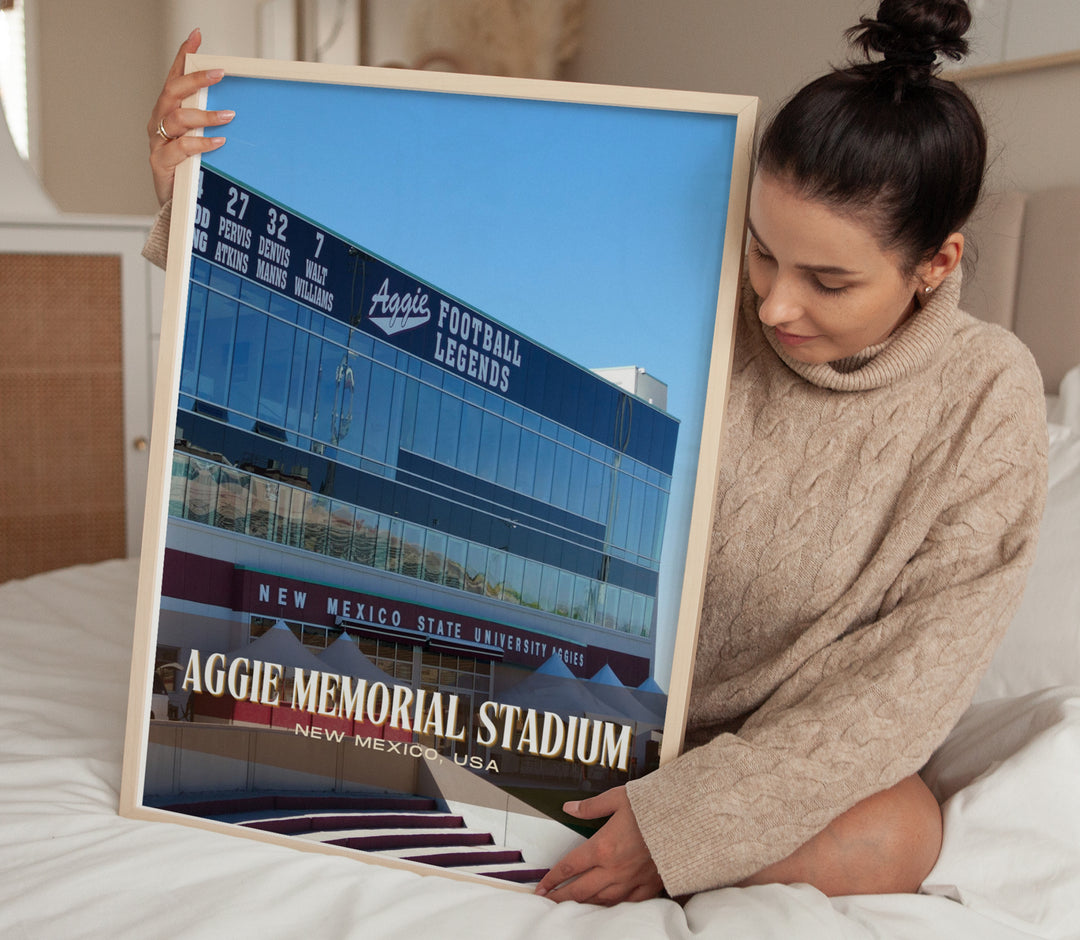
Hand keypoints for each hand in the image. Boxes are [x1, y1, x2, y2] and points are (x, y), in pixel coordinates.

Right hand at [147, 27, 233, 205]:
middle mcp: (159, 122)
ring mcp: (158, 142)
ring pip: (176, 118)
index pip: (174, 77)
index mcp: (168, 112)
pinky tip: (218, 142)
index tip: (197, 36)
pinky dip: (200, 143)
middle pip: (172, 92)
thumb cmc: (191, 170)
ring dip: (204, 115)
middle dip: (194, 79)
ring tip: (228, 116)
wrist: (176, 206)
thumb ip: (211, 122)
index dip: (183, 56)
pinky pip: (180, 148)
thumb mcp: (202, 140)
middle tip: (219, 73)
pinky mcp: (160, 163)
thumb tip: (238, 107)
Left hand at [534, 786, 662, 904]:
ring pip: (601, 900)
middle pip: (580, 890)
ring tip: (570, 906)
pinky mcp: (649, 886)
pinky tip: (605, 906)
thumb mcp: (618, 798)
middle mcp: (614, 869)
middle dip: (560, 897)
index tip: (541, 886)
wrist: (686, 820)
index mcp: (603, 847)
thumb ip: (591, 806)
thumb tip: (570, 808)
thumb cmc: (654, 807)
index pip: (570, 867)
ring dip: (582, 905)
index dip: (552, 878)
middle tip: (547, 902)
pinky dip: (612, 907)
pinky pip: (626, 903)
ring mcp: (632, 880)